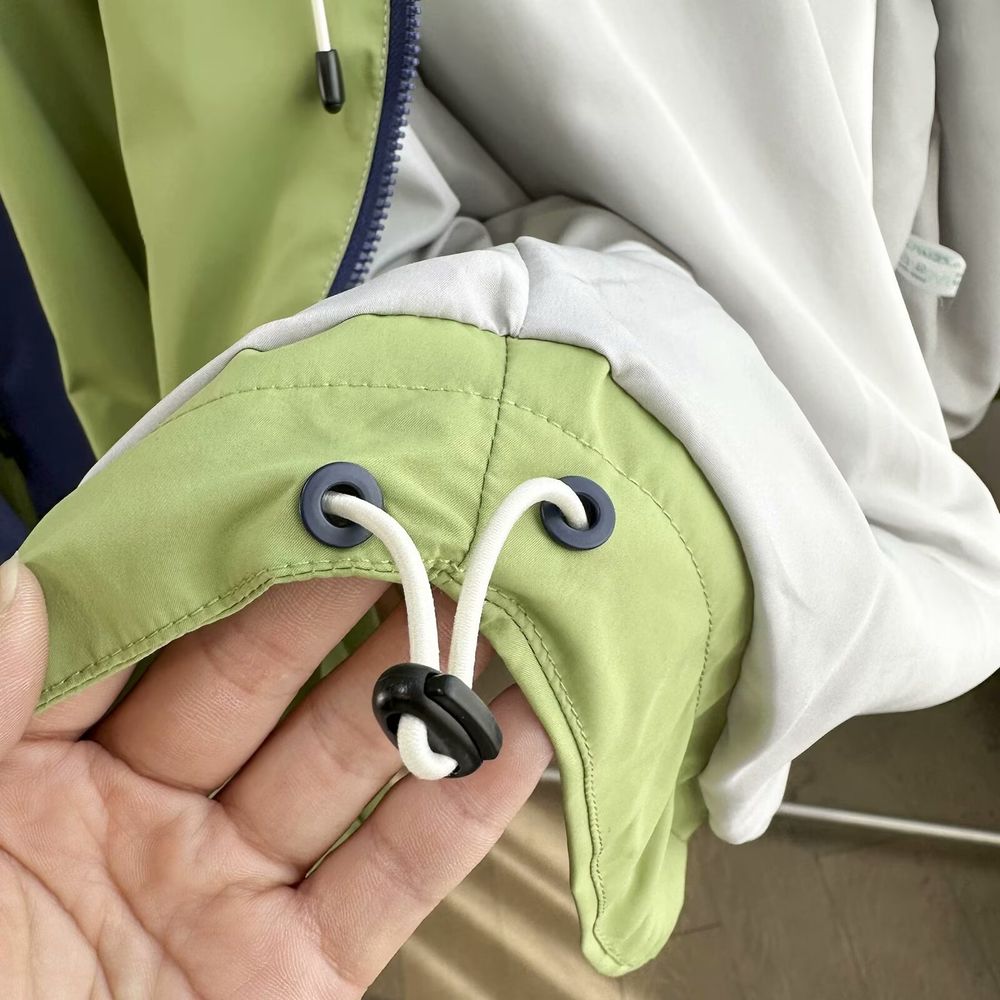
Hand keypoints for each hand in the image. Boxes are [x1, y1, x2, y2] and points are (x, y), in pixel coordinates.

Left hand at [0, 558, 550, 997]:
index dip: (222, 567)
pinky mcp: (302, 975)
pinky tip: (522, 725)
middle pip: (266, 684)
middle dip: (344, 598)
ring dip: (422, 681)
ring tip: (492, 591)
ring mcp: (231, 893)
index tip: (293, 493)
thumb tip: (23, 587)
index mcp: (40, 778)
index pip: (149, 642)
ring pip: (346, 765)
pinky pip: (395, 877)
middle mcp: (149, 819)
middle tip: (414, 514)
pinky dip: (466, 804)